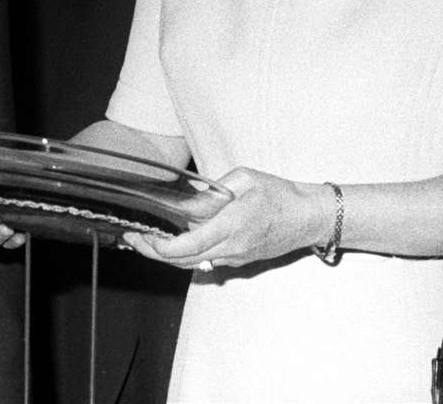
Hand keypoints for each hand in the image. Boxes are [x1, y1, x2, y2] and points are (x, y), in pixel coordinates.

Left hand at [122, 167, 325, 270]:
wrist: (309, 218)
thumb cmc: (281, 195)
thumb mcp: (246, 179)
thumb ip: (214, 192)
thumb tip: (188, 202)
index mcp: (231, 226)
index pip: (186, 246)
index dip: (158, 246)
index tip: (141, 235)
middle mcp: (231, 248)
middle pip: (182, 260)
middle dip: (153, 252)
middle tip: (133, 239)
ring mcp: (235, 258)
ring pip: (192, 264)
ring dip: (168, 255)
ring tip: (148, 240)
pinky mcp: (239, 261)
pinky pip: (207, 260)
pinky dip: (187, 254)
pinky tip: (177, 240)